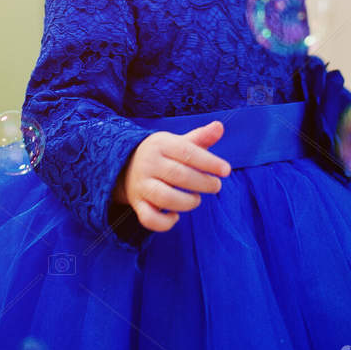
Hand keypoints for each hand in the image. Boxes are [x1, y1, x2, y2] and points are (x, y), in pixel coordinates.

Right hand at [112, 120, 230, 232]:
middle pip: (178, 175)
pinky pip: (149, 218)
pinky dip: (164, 223)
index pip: (187, 152)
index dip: (209, 162)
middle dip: (202, 183)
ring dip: (187, 202)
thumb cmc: (162, 155)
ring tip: (197, 199)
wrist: (124, 166)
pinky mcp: (137, 203)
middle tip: (216, 186)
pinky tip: (175, 217)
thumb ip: (200, 137)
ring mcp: (141, 185)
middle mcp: (148, 164)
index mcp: (160, 145)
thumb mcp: (177, 142)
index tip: (226, 170)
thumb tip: (220, 126)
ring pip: (164, 198)